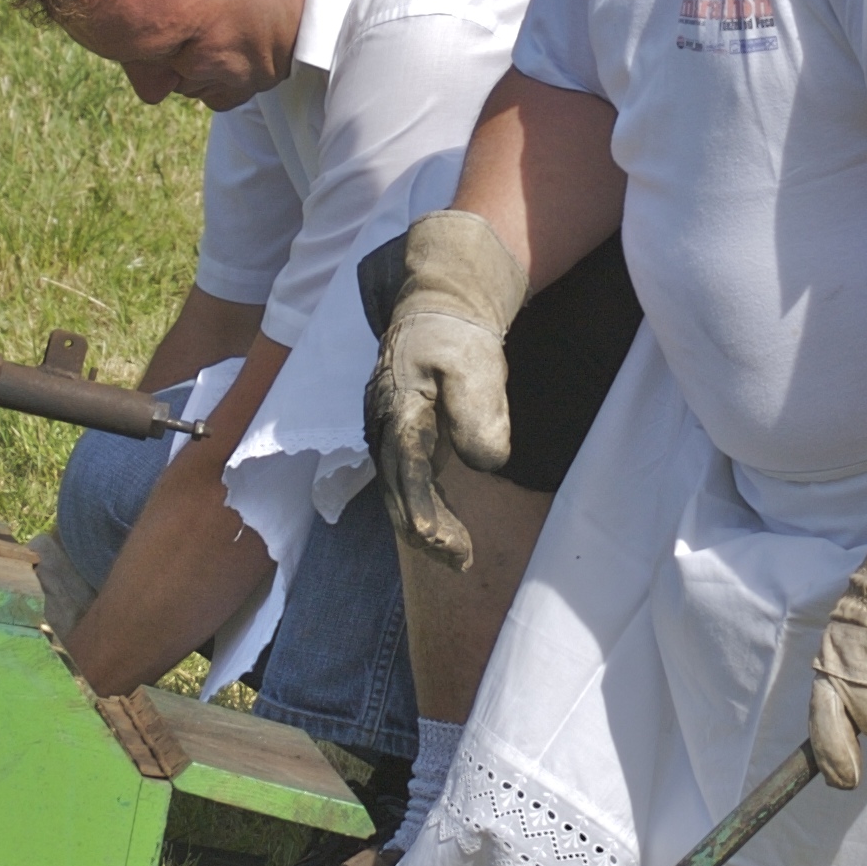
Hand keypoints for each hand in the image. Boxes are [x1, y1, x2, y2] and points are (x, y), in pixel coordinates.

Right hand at [366, 212, 528, 570]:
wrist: (437, 304)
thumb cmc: (457, 334)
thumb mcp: (476, 363)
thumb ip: (480, 410)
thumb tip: (483, 461)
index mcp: (400, 407)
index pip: (407, 468)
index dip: (422, 507)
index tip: (440, 538)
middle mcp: (383, 425)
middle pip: (398, 489)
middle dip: (426, 530)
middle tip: (461, 560)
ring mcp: (386, 431)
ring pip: (398, 489)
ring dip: (424, 527)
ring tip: (457, 557)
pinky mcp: (397, 435)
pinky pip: (405, 479)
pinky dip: (423, 507)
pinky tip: (444, 528)